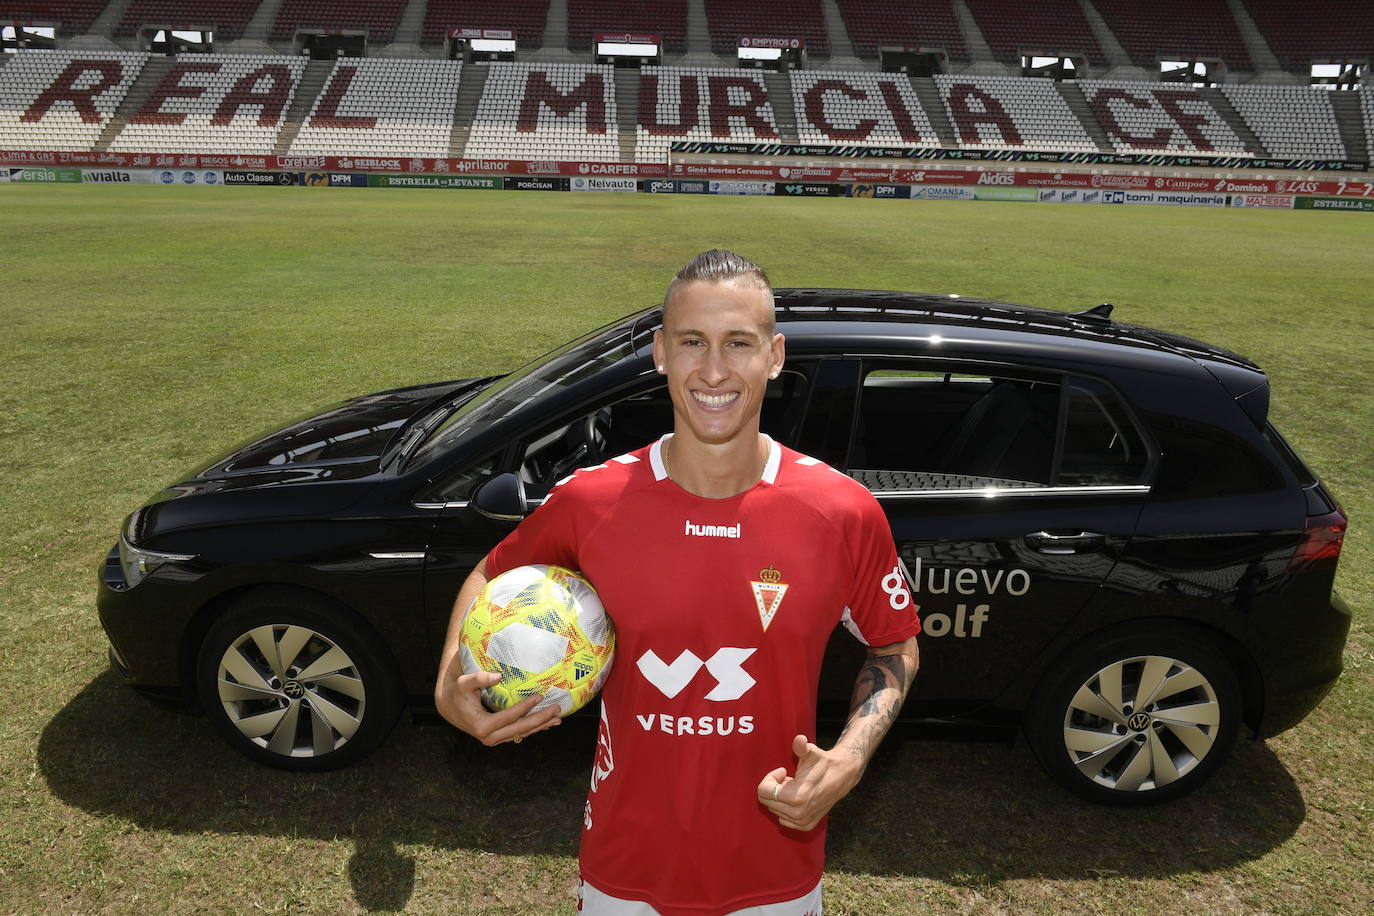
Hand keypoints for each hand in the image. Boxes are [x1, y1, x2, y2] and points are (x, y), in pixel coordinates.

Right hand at [434, 667, 560, 746]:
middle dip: (540, 720)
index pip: (509, 717)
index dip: (525, 707)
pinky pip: (519, 733)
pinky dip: (533, 728)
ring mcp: (495, 739)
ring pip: (522, 733)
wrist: (449, 706)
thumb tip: (498, 675)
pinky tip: (547, 723)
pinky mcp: (498, 737)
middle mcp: (489, 737)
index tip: (539, 696)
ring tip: (557, 718)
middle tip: (556, 709)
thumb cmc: (458, 691)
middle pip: (520, 729)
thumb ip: (479, 678)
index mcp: (482, 726)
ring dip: (540, 726)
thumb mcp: (464, 683)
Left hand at [756, 734, 862, 831]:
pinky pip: (783, 819)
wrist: (842, 776)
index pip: (763, 791)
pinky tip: (796, 797)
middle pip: (767, 801)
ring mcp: (802, 822)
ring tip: (794, 787)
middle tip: (788, 778)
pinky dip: (785, 808)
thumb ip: (801, 747)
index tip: (782, 771)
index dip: (770, 778)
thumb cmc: (823, 763)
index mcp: (796, 797)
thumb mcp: (810, 752)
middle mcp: (798, 813)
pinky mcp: (806, 826)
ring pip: (774, 809)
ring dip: (780, 797)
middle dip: (774, 787)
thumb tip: (799, 740)